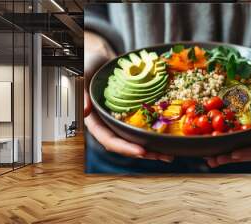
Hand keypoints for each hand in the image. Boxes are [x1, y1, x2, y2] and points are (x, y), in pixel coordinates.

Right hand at [84, 32, 172, 162]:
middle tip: (164, 156)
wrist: (100, 54)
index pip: (108, 139)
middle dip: (144, 152)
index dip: (124, 147)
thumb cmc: (88, 61)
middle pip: (125, 143)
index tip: (141, 152)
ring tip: (170, 154)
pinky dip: (155, 132)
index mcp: (94, 119)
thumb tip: (84, 112)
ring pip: (136, 138)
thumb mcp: (82, 73)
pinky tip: (169, 136)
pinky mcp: (132, 112)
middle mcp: (108, 122)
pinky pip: (143, 125)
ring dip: (153, 147)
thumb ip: (80, 91)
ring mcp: (121, 118)